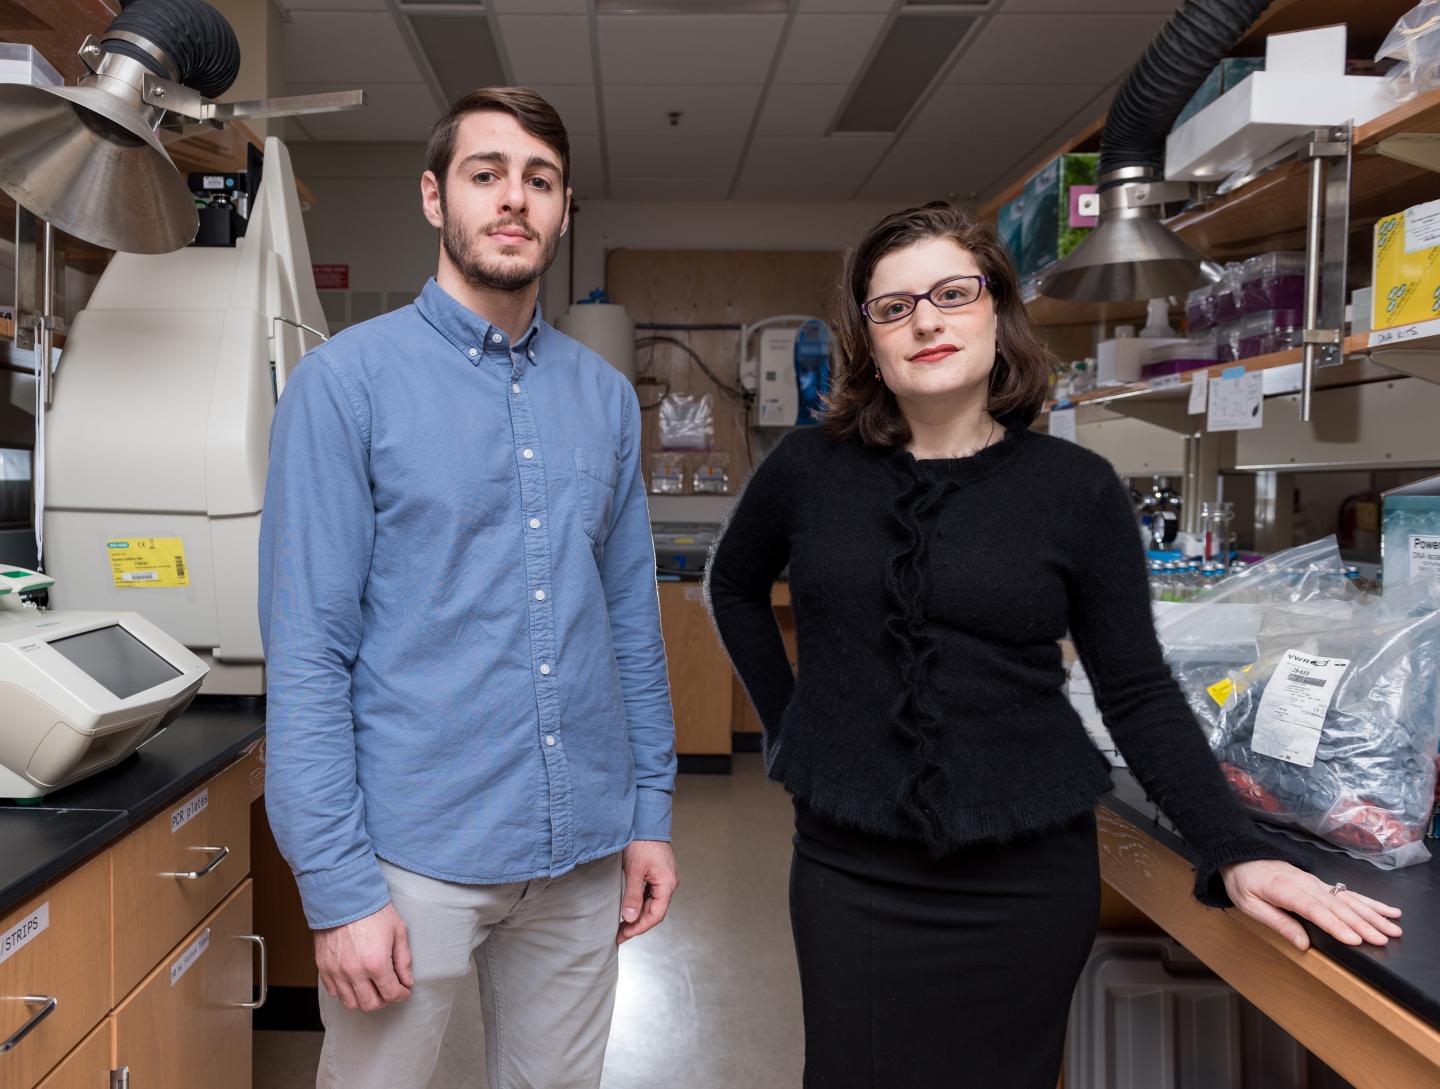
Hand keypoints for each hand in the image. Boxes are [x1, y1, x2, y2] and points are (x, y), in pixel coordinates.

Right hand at [314, 902, 414, 1010]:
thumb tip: (407, 981)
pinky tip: (355, 982)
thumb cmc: (373, 910)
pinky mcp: (323, 967)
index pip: (391, 993)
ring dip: (364, 999)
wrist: (344, 896)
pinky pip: (333, 991)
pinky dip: (345, 992)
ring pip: (350, 1002)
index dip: (401, 994)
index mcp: (376, 963)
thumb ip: (404, 960)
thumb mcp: (398, 931)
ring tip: (372, 988)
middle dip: (384, 1000)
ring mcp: (336, 971)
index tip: (404, 991)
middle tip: (389, 990)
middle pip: (370, 1004)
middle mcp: (354, 972)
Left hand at [618, 840, 677, 944]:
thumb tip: (629, 918)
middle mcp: (669, 883)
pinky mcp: (659, 873)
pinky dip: (641, 903)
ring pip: (653, 903)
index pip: (656, 915)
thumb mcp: (634, 871)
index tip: (624, 934)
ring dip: (638, 914)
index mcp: (667, 884)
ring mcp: (665, 878)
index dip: (639, 927)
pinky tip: (629, 907)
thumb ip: (632, 896)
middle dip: (637, 924)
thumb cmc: (642, 842)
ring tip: (622, 923)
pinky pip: (651, 894)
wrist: (645, 820)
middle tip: (620, 933)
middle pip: (655, 911)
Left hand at [1221, 860, 1402, 950]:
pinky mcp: (1320, 883)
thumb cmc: (1243, 882)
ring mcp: (1315, 882)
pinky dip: (1369, 902)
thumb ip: (1277, 922)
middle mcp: (1305, 884)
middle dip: (1363, 924)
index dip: (1336, 925)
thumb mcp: (1249, 905)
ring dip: (1372, 914)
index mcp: (1285, 889)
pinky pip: (1348, 893)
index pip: (1315, 910)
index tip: (1354, 939)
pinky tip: (1387, 910)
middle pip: (1338, 907)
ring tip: (1393, 927)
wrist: (1239, 857)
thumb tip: (1303, 944)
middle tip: (1384, 939)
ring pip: (1349, 900)